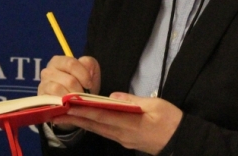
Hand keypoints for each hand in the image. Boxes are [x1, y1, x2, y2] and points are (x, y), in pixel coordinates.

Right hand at [38, 55, 100, 130]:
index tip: (90, 84)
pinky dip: (63, 104)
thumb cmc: (81, 84)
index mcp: (58, 61)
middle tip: (84, 96)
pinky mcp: (42, 99)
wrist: (75, 103)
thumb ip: (89, 64)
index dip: (84, 75)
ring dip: (72, 97)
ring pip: (59, 89)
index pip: (71, 63)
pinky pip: (53, 100)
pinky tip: (69, 105)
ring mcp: (43, 85)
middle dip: (80, 90)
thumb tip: (87, 68)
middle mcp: (47, 71)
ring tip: (77, 101)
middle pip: (68, 80)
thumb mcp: (89, 70)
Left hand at [53, 92, 182, 154]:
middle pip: (94, 124)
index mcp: (130, 123)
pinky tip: (82, 121)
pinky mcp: (124, 140)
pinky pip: (103, 132)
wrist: (182, 141)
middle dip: (74, 117)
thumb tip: (113, 96)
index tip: (68, 104)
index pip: (102, 115)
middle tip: (55, 110)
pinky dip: (90, 126)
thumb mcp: (156, 105)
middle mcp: (122, 134)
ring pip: (97, 129)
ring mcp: (122, 139)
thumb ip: (133, 100)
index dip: (84, 109)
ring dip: (79, 122)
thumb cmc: (171, 121)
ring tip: (63, 114)